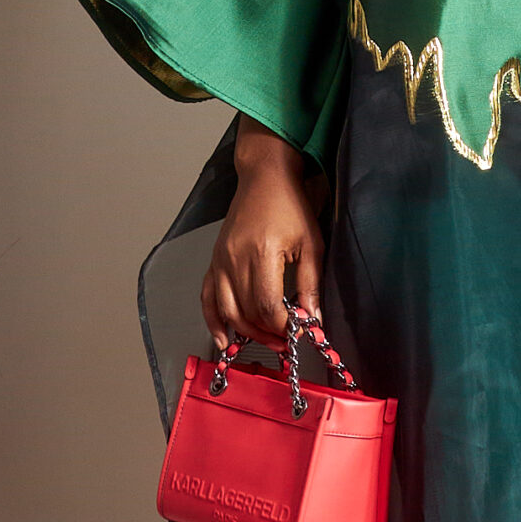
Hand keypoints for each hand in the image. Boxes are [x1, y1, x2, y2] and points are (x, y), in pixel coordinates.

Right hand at [201, 118, 324, 346]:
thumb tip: (312, 319)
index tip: (296, 333)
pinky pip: (207, 298)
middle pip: (247, 312)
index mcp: (262, 253)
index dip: (282, 326)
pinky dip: (214, 321)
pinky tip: (224, 339)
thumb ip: (310, 284)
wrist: (264, 179)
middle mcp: (236, 259)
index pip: (268, 305)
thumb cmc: (290, 206)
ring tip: (265, 341)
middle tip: (284, 342)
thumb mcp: (312, 243)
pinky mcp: (214, 261)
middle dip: (267, 334)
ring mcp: (221, 261)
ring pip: (227, 310)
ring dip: (245, 332)